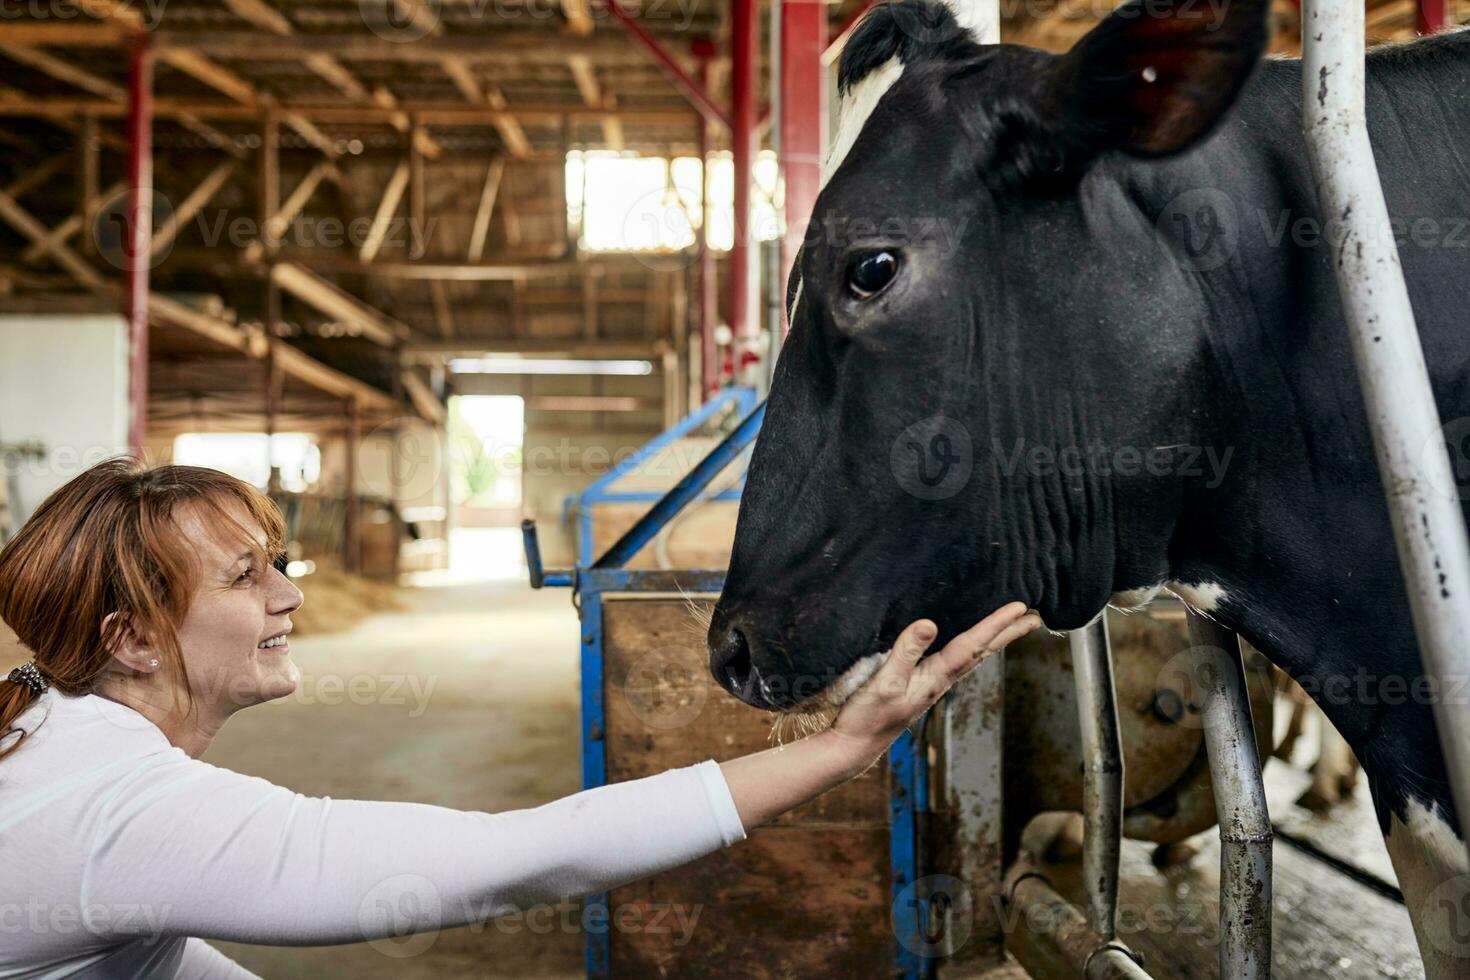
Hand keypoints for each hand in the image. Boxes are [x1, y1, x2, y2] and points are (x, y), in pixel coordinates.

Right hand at [825, 602, 1040, 774]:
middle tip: (1035, 617)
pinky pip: (956, 660)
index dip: (996, 624)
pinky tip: (969, 645)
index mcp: (936, 677)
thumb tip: (929, 624)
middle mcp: (941, 680)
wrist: (856, 745)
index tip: (1020, 607)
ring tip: (1012, 626)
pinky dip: (971, 648)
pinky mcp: (921, 684)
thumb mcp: (884, 681)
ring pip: (972, 656)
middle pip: (982, 652)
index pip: (972, 645)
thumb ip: (906, 652)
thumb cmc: (869, 716)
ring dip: (994, 640)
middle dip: (1008, 633)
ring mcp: (933, 683)